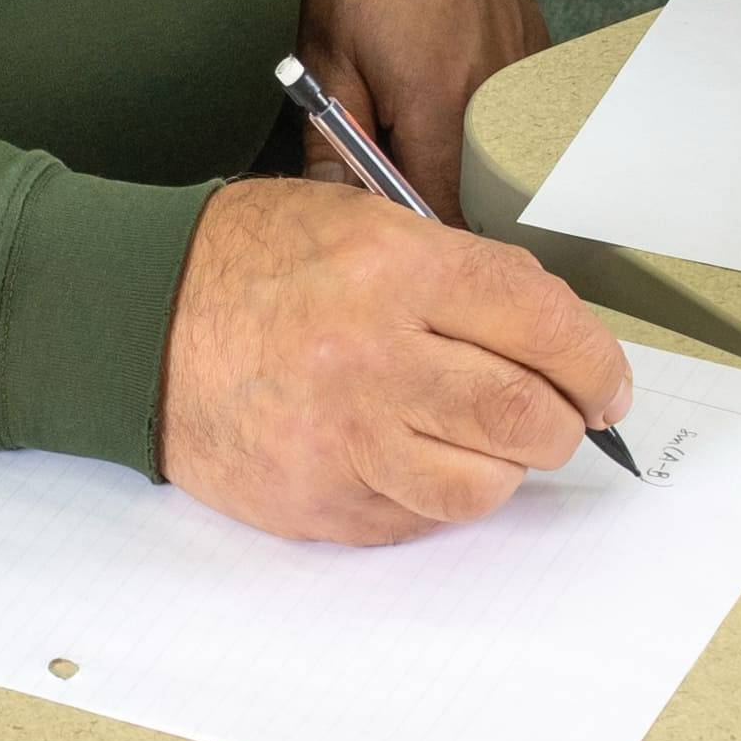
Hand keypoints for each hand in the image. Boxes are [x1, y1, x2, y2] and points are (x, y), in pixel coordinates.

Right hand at [159, 179, 633, 545]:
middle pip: (526, 416)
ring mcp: (343, 440)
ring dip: (502, 466)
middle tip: (560, 416)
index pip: (543, 324)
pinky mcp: (318, 502)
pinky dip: (434, 496)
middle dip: (563, 422)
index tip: (608, 382)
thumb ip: (458, 272)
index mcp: (393, 270)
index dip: (596, 362)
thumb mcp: (358, 220)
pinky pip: (418, 520)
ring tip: (480, 439)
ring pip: (484, 485)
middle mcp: (373, 357)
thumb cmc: (247, 262)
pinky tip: (409, 457)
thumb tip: (553, 337)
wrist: (132, 320)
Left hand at [296, 0, 544, 215]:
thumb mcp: (326, 52)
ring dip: (470, 163)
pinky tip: (459, 107)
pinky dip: (494, 126)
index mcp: (440, 104)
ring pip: (506, 153)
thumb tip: (329, 203)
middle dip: (444, 204)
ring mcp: (528, 70)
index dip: (415, 233)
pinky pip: (524, 113)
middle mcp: (498, 96)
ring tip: (423, 144)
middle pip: (483, 190)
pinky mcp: (541, 48)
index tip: (390, 239)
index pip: (444, 211)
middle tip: (400, 192)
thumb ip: (331, 140)